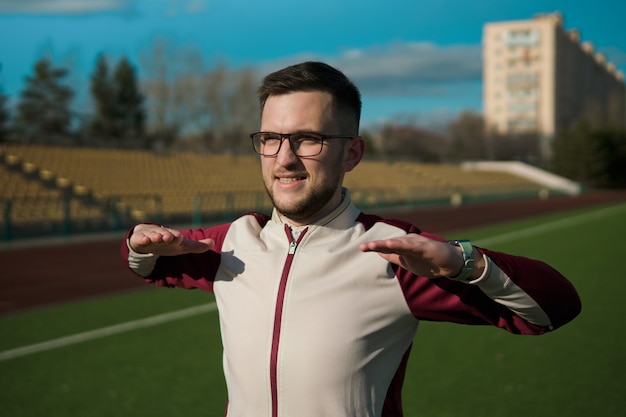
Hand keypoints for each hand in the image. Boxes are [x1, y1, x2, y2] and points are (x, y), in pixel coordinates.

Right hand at [129, 224, 213, 255]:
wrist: (147, 239)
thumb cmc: (167, 244)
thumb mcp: (182, 247)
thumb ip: (197, 246)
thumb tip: (213, 242)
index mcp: (172, 237)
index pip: (175, 236)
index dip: (177, 237)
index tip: (179, 237)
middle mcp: (162, 235)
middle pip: (164, 234)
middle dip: (166, 235)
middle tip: (168, 237)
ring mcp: (150, 236)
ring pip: (153, 235)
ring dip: (155, 236)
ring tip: (157, 237)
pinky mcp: (139, 240)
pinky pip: (140, 239)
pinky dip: (143, 239)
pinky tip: (145, 240)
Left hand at [359, 234, 480, 278]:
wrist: (451, 264)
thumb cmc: (428, 261)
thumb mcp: (407, 261)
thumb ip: (393, 256)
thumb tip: (378, 253)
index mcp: (403, 247)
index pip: (386, 247)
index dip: (374, 247)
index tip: (361, 248)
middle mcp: (409, 242)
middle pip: (390, 243)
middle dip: (377, 245)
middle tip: (363, 247)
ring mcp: (418, 244)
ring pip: (400, 243)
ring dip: (387, 243)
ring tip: (375, 245)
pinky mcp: (428, 248)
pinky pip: (415, 247)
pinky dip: (405, 245)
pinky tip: (396, 244)